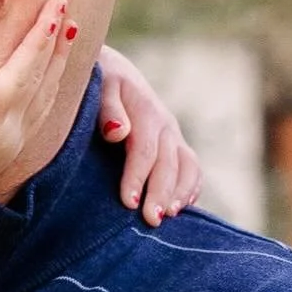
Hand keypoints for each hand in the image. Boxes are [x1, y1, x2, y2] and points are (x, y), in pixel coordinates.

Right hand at [0, 0, 74, 211]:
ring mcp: (13, 141)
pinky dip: (51, 86)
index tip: (54, 7)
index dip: (39, 37)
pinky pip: (41, 111)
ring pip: (46, 94)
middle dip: (55, 41)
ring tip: (68, 34)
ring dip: (58, 62)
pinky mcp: (10, 148)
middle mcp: (10, 130)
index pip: (22, 69)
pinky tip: (52, 77)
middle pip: (41, 78)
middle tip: (66, 6)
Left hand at [97, 44, 202, 224]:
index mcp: (145, 111)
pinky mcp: (175, 144)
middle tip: (151, 221)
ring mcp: (173, 135)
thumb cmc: (99, 82)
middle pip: (169, 163)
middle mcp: (165, 124)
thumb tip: (117, 132)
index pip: (145, 150)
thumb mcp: (100, 86)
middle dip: (161, 193)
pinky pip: (192, 167)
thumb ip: (107, 109)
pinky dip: (192, 187)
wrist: (112, 71)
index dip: (138, 177)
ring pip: (187, 166)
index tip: (129, 203)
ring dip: (181, 193)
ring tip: (169, 216)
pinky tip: (184, 208)